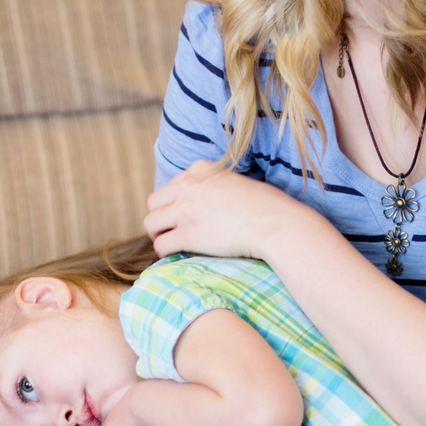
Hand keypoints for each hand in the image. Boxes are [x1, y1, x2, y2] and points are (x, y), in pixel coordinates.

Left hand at [144, 162, 304, 261]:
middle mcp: (188, 187)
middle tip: (172, 230)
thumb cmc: (265, 206)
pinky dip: (166, 252)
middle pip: (154, 202)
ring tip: (171, 243)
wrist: (273, 222)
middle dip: (161, 217)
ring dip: (158, 234)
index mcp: (201, 170)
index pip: (173, 184)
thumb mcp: (236, 181)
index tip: (186, 213)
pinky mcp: (187, 234)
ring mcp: (185, 211)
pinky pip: (161, 245)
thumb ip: (216, 185)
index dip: (176, 202)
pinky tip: (178, 254)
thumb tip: (209, 204)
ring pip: (151, 223)